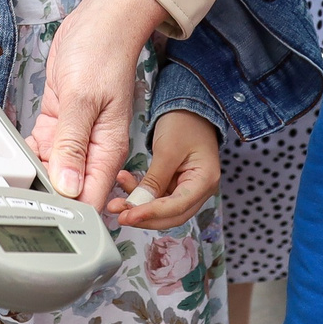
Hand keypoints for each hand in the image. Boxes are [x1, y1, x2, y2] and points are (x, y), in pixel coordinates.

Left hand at [27, 0, 165, 208]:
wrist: (99, 22)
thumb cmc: (103, 52)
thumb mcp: (83, 99)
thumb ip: (72, 144)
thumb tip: (68, 187)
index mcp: (108, 149)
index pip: (91, 198)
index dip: (68, 211)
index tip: (41, 213)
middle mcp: (93, 147)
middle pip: (69, 188)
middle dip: (45, 195)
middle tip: (15, 196)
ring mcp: (75, 135)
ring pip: (52, 169)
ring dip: (33, 173)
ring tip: (10, 176)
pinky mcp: (59, 121)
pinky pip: (42, 147)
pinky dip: (28, 151)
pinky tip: (14, 152)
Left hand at [115, 110, 218, 230]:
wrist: (188, 106)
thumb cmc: (185, 122)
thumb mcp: (167, 149)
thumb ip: (154, 179)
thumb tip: (138, 204)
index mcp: (205, 180)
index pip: (177, 207)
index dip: (152, 214)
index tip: (130, 215)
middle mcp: (200, 189)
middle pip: (172, 216)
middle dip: (144, 217)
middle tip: (121, 215)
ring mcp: (189, 188)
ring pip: (163, 209)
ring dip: (139, 206)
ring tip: (117, 200)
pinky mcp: (176, 184)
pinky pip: (158, 196)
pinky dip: (141, 193)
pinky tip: (126, 182)